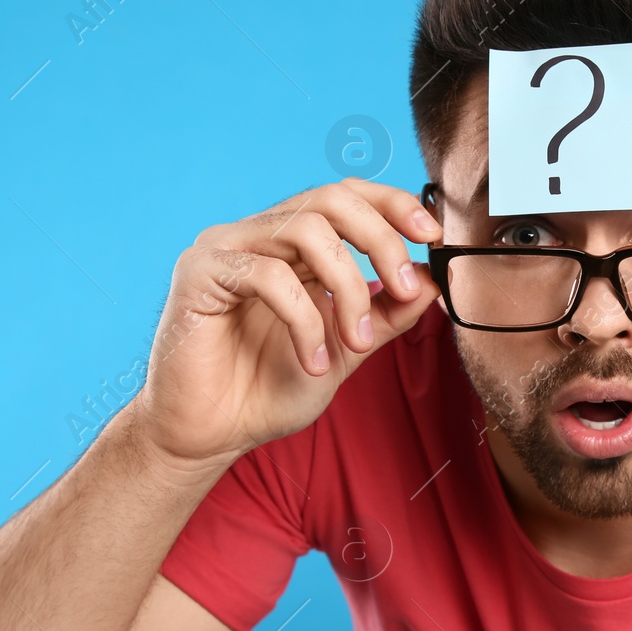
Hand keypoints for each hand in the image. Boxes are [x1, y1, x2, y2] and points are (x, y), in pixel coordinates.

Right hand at [131, 178, 441, 467]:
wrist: (212, 434)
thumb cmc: (268, 390)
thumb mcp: (347, 348)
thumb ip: (386, 313)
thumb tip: (432, 279)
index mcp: (292, 244)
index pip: (346, 196)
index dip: (392, 205)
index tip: (432, 236)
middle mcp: (259, 234)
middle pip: (331, 199)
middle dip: (381, 240)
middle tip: (405, 287)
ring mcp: (227, 248)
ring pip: (306, 230)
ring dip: (347, 287)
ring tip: (356, 341)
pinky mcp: (200, 272)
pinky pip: (269, 276)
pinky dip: (305, 320)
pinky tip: (313, 361)